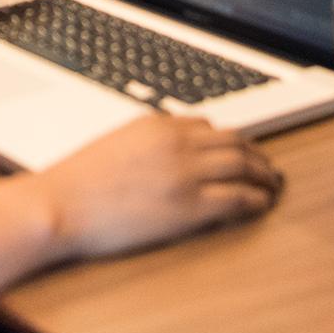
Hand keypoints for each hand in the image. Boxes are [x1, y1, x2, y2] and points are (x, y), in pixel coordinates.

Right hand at [29, 116, 283, 261]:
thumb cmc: (78, 181)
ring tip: (272, 185)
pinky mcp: (190, 207)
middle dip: (256, 154)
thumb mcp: (116, 144)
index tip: (238, 150)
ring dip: (264, 174)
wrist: (61, 204)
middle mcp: (177, 143)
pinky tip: (261, 204)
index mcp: (157, 125)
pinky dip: (256, 199)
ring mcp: (186, 174)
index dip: (229, 139)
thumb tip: (171, 150)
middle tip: (267, 166)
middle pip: (234, 141)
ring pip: (243, 165)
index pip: (207, 125)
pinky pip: (237, 198)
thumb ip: (148, 142)